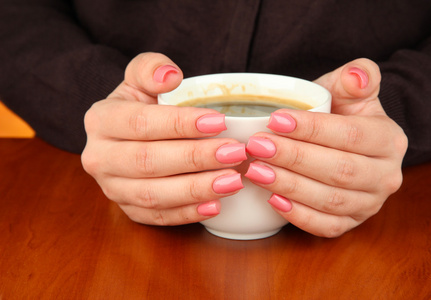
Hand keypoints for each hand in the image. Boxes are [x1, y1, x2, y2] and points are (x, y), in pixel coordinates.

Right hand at [82, 53, 246, 225]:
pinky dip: (187, 214)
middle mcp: (100, 158)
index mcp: (101, 120)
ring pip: (153, 195)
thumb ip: (150, 68)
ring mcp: (112, 188)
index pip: (141, 123)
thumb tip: (169, 76)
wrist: (125, 136)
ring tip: (233, 181)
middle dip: (195, 158)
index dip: (180, 124)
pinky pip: (157, 217)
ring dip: (196, 190)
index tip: (220, 122)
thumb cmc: (141, 105)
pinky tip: (216, 206)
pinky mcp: (129, 210)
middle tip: (235, 152)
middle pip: (148, 161)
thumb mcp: (140, 78)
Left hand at [244, 58, 407, 236]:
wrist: (344, 144)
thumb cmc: (340, 115)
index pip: (351, 135)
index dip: (312, 129)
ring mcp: (370, 204)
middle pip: (339, 170)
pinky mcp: (351, 223)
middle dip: (294, 158)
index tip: (274, 120)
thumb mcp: (347, 91)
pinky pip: (327, 227)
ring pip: (331, 200)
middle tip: (256, 146)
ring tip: (256, 170)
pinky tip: (272, 200)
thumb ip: (356, 77)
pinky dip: (299, 216)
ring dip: (290, 186)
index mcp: (389, 140)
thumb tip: (357, 74)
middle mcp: (386, 176)